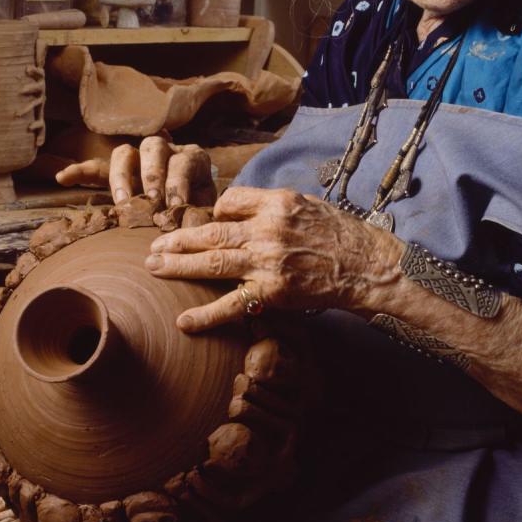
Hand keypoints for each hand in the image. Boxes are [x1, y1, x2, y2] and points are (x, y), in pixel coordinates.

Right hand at [55, 136, 215, 209]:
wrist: (196, 204)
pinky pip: (98, 166)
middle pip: (153, 147)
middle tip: (151, 200)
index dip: (178, 182)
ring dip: (121, 176)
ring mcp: (140, 158)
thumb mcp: (209, 209)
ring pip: (125, 153)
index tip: (176, 204)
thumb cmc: (202, 208)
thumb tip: (198, 230)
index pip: (183, 161)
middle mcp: (166, 150)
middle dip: (151, 173)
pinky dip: (81, 171)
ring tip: (122, 202)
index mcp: (192, 158)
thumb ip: (203, 215)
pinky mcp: (120, 171)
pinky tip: (63, 178)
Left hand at [145, 186, 403, 331]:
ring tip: (154, 267)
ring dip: (178, 266)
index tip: (208, 222)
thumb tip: (236, 208)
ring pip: (212, 262)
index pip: (228, 200)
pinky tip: (184, 321)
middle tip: (152, 247)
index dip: (214, 212)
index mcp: (276, 202)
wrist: (368, 265)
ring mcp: (268, 262)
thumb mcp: (306, 203)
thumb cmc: (339, 232)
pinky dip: (206, 315)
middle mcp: (268, 229)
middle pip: (211, 231)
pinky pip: (233, 304)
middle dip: (178, 240)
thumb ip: (270, 205)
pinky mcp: (273, 292)